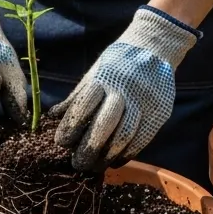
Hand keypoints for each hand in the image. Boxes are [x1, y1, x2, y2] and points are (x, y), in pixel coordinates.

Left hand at [52, 6, 199, 171]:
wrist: (153, 47)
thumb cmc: (116, 64)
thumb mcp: (94, 73)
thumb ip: (77, 96)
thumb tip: (53, 117)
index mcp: (103, 80)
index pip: (83, 107)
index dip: (71, 127)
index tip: (62, 143)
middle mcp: (123, 91)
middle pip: (104, 126)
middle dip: (88, 149)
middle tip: (78, 164)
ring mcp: (143, 102)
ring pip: (124, 136)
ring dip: (108, 156)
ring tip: (96, 166)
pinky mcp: (159, 111)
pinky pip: (143, 139)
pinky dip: (128, 153)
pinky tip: (117, 160)